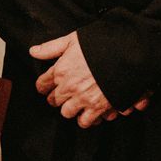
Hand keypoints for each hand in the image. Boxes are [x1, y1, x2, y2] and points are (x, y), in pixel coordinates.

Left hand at [30, 33, 146, 128]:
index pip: (43, 84)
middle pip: (55, 101)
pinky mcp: (99, 108)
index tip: (45, 87)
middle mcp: (70, 88)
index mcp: (61, 70)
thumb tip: (33, 51)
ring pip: (68, 113)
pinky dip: (88, 118)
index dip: (43, 86)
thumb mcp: (73, 39)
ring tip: (78, 104)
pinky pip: (86, 121)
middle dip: (58, 98)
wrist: (127, 54)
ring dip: (72, 109)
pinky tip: (92, 111)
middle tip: (64, 95)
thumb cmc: (101, 44)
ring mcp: (84, 99)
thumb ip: (51, 47)